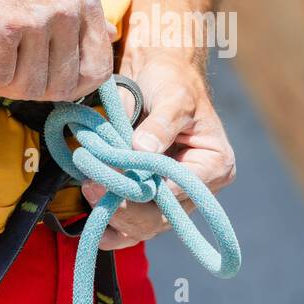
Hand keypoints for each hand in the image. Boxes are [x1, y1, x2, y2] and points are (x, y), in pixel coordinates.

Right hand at [0, 0, 114, 100]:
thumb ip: (85, 14)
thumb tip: (113, 34)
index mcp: (85, 1)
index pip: (100, 69)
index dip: (76, 88)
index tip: (51, 85)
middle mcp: (68, 10)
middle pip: (64, 85)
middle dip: (36, 91)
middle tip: (14, 77)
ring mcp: (39, 18)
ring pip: (32, 86)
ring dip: (7, 85)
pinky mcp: (6, 27)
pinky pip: (1, 77)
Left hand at [84, 52, 236, 249]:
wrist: (156, 75)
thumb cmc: (173, 82)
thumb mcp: (173, 96)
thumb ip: (162, 123)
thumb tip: (142, 149)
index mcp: (214, 165)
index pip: (182, 190)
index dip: (149, 189)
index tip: (116, 178)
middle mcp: (196, 188)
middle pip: (163, 216)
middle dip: (126, 207)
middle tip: (92, 186)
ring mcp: (172, 197)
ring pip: (145, 226)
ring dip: (115, 215)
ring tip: (89, 189)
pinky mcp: (148, 199)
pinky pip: (132, 226)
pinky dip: (112, 227)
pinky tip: (96, 227)